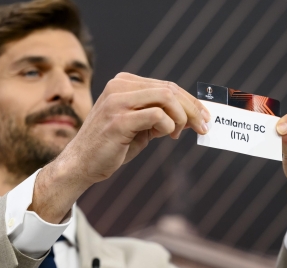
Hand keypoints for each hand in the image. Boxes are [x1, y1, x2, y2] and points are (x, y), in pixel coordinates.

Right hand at [32, 73, 209, 223]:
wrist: (81, 164)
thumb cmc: (111, 146)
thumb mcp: (138, 126)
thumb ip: (159, 115)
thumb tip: (191, 115)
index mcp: (123, 83)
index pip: (166, 85)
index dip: (190, 101)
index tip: (205, 116)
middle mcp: (118, 87)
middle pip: (169, 89)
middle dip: (192, 109)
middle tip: (203, 126)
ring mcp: (117, 102)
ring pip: (166, 98)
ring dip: (182, 117)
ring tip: (178, 134)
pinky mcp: (118, 120)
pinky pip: (157, 116)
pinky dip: (168, 126)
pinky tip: (165, 136)